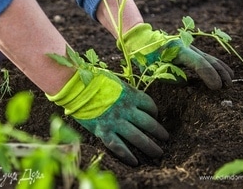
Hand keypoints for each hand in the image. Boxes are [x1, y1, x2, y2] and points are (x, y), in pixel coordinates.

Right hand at [46, 70, 168, 165]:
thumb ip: (125, 90)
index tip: (155, 116)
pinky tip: (135, 162)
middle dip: (159, 132)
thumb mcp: (115, 81)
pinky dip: (128, 155)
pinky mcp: (103, 131)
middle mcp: (126, 109)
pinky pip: (119, 146)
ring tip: (158, 153)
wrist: (76, 86)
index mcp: (130, 95)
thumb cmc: (94, 80)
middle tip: (166, 138)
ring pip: (137, 137)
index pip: (149, 105)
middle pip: (148, 123)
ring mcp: (116, 121)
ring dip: (150, 146)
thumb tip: (131, 96)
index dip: (155, 112)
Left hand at [118, 23, 233, 89]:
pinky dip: (214, 64)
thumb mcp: (154, 68)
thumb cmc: (145, 56)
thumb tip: (186, 82)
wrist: (142, 41)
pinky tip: (222, 70)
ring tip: (230, 79)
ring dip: (220, 68)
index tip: (216, 87)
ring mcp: (189, 47)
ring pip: (209, 57)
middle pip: (208, 60)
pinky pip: (205, 57)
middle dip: (219, 73)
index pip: (198, 63)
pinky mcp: (188, 50)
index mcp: (178, 50)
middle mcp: (187, 46)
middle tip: (227, 86)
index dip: (209, 75)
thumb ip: (170, 76)